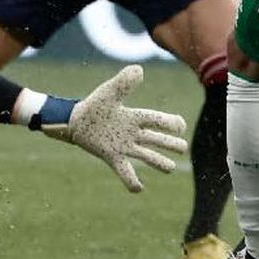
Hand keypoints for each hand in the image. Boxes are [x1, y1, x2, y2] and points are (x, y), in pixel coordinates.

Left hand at [42, 65, 187, 192]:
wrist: (76, 121)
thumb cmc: (95, 105)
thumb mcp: (109, 92)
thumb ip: (124, 82)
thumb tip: (139, 69)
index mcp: (134, 117)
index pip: (156, 120)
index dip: (170, 122)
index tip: (180, 126)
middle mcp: (132, 133)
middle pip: (156, 139)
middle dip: (170, 144)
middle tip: (183, 148)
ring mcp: (124, 146)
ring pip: (145, 155)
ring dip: (158, 162)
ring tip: (170, 168)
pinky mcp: (112, 157)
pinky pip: (125, 171)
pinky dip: (131, 181)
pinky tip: (139, 189)